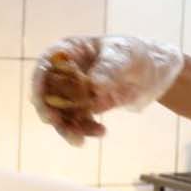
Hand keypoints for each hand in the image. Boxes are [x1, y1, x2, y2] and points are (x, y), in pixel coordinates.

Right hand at [29, 35, 185, 145]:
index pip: (45, 66)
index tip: (42, 103)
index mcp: (68, 51)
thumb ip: (108, 68)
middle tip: (59, 125)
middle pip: (47, 93)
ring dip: (67, 128)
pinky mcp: (84, 108)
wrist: (151, 72)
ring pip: (61, 113)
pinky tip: (101, 132)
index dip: (38, 84)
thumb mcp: (123, 55)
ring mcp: (73, 92)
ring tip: (80, 139)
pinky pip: (78, 122)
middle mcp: (65, 72)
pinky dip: (85, 130)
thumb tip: (93, 85)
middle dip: (51, 112)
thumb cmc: (132, 54)